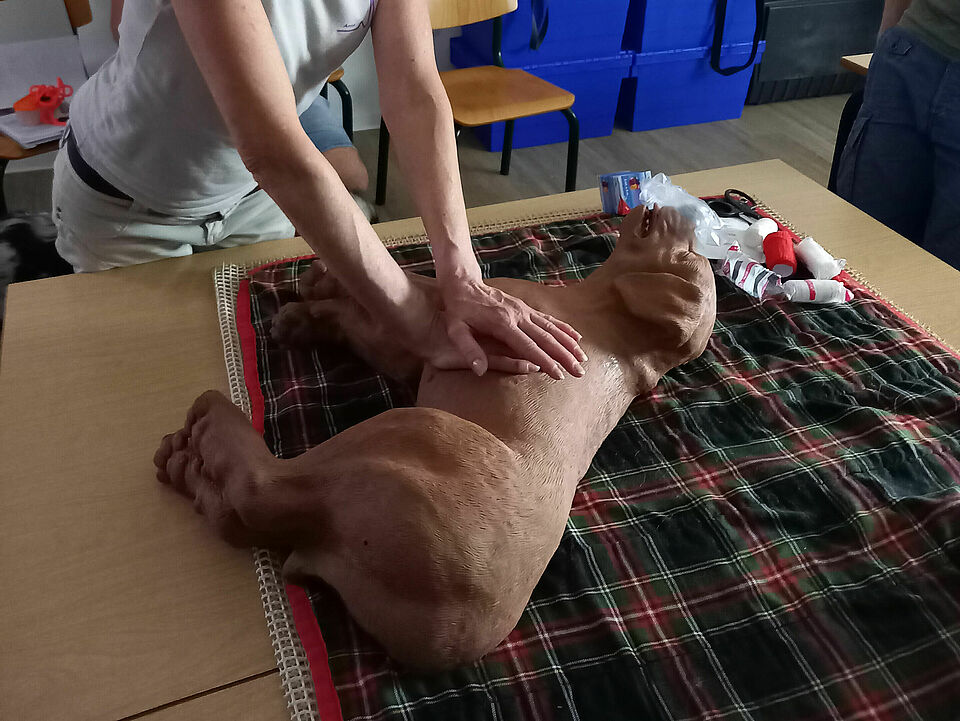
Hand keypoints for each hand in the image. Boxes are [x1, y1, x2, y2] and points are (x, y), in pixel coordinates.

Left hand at [439, 277, 585, 379]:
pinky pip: (548, 318)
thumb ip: (469, 350)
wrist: (463, 283)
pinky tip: (576, 337)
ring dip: (569, 344)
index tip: (559, 375)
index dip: (545, 362)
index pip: (528, 347)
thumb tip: (479, 371)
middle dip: (564, 357)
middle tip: (579, 372)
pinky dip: (564, 328)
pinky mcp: (525, 307)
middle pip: (546, 339)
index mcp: (503, 324)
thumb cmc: (458, 310)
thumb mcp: (456, 330)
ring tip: (583, 359)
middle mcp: (518, 316)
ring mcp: (524, 310)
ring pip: (552, 328)